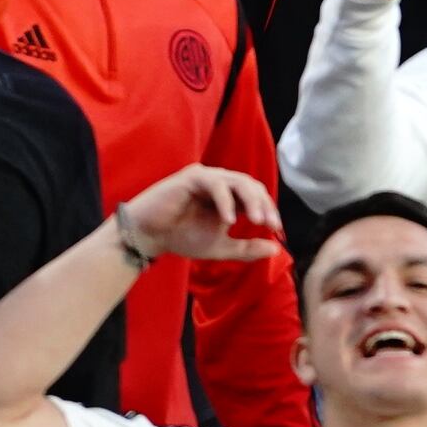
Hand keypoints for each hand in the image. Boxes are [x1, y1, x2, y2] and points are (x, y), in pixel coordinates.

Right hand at [114, 164, 282, 261]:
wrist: (149, 237)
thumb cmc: (182, 238)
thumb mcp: (221, 247)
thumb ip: (247, 248)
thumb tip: (277, 250)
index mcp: (229, 196)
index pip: (257, 196)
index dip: (269, 210)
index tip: (276, 230)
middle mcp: (220, 183)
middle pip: (252, 186)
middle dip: (265, 205)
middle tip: (270, 224)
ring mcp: (207, 177)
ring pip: (238, 181)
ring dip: (252, 201)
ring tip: (257, 221)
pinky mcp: (192, 177)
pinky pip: (216, 184)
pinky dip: (226, 201)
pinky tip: (228, 221)